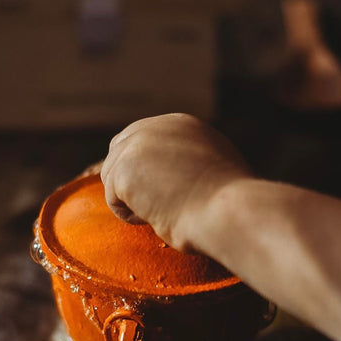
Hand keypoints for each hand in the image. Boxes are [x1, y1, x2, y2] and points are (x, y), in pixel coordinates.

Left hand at [101, 113, 252, 249]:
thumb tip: (168, 180)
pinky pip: (113, 199)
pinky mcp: (124, 167)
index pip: (142, 140)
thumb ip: (188, 162)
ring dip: (133, 201)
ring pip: (112, 177)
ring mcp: (138, 144)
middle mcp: (157, 126)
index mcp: (181, 125)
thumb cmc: (228, 204)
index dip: (144, 171)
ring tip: (164, 210)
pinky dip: (130, 215)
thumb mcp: (214, 168)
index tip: (163, 193)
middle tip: (156, 205)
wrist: (228, 210)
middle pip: (118, 152)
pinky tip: (156, 215)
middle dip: (128, 181)